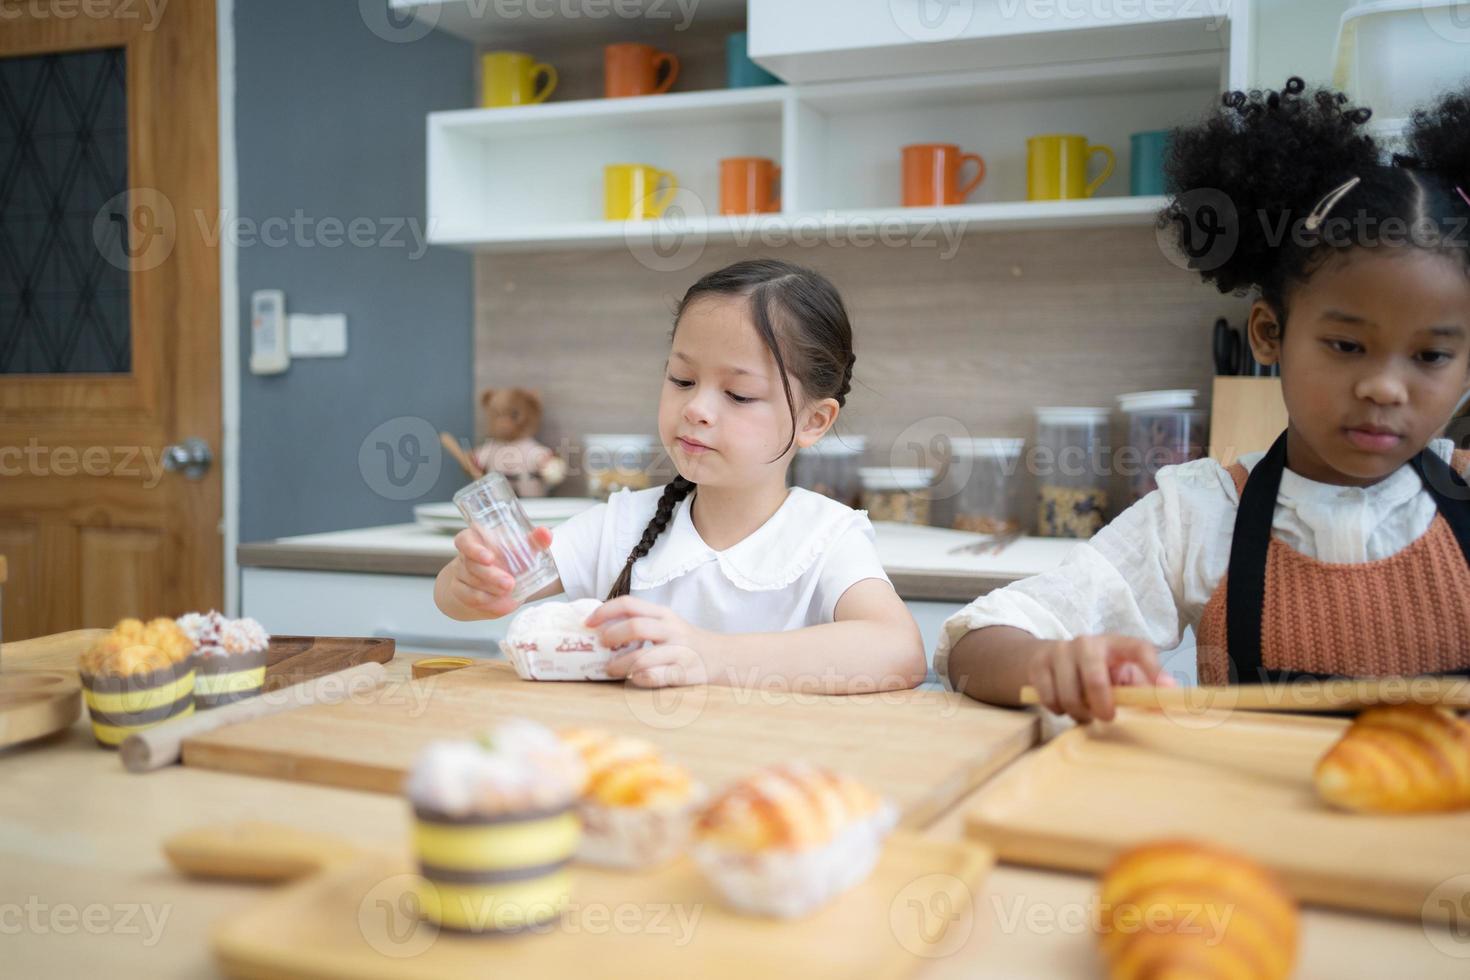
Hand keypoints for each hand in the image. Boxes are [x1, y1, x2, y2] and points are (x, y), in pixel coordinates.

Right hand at [445, 526, 552, 618]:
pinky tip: (501, 602)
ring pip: (471, 583)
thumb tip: (545, 533)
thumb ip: (535, 541)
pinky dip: (488, 602)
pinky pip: (471, 599)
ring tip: (508, 591)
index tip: (489, 558)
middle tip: (509, 583)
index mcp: (477, 539)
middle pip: (471, 565)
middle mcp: (465, 556)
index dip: (474, 549)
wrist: (497, 586)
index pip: (465, 540)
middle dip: (491, 576)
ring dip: (491, 590)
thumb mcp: (523, 550)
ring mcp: (461, 575)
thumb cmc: (509, 562)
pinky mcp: (461, 592)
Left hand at [586, 597, 716, 687]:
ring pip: (642, 657)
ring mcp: (678, 651)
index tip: (587, 623)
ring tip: (609, 669)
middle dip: (612, 636)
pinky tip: (633, 679)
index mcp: (662, 614)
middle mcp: (671, 629)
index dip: (605, 611)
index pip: (629, 604)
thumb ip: (640, 622)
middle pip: (636, 626)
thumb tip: (599, 627)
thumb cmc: (683, 641)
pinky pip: (655, 677)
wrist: (721, 656)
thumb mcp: (665, 624)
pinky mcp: (682, 673)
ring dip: (619, 664)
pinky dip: (638, 678)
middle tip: (600, 646)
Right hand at [1026, 634, 1176, 723]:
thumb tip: (1168, 703)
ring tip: (1084, 713)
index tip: (1165, 690)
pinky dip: (1058, 710)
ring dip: (1079, 713)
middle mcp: (1087, 642)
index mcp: (1115, 644)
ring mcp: (1059, 651)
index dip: (1153, 669)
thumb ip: (1142, 690)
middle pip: (1095, 679)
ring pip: (1069, 695)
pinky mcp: (1038, 664)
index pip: (1139, 649)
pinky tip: (1064, 707)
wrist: (1045, 657)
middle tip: (1107, 717)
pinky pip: (1049, 699)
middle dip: (1102, 705)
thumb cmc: (1092, 672)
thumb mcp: (1119, 676)